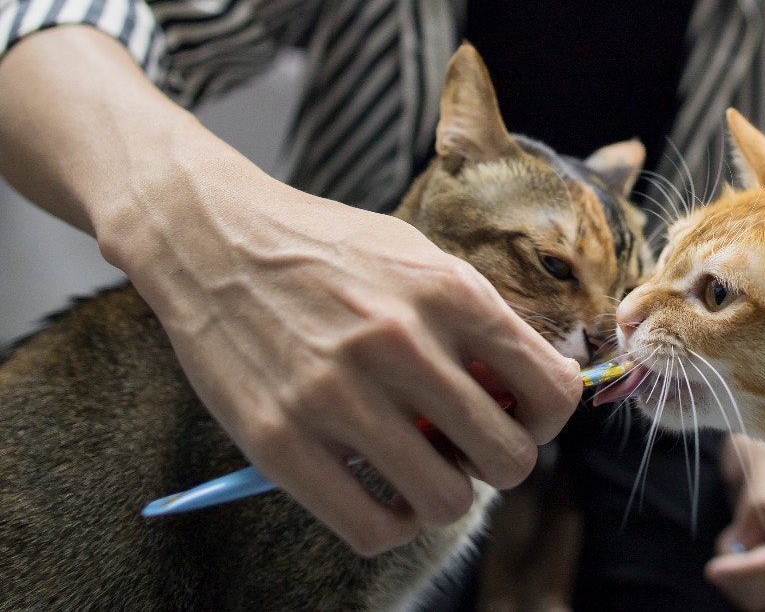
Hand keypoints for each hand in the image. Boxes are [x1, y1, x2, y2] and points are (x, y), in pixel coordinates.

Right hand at [102, 138, 582, 555]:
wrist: (212, 237)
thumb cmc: (328, 251)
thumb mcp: (418, 258)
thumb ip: (478, 322)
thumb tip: (539, 392)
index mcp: (449, 290)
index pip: (551, 388)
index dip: (548, 417)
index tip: (521, 416)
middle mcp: (401, 341)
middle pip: (509, 457)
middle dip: (499, 462)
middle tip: (465, 447)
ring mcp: (338, 393)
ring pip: (446, 501)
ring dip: (443, 496)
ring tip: (419, 470)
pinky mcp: (279, 439)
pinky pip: (372, 528)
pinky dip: (389, 526)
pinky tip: (380, 499)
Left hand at [704, 434, 764, 610]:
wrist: (763, 452)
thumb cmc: (760, 447)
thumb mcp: (756, 457)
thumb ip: (756, 498)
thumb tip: (745, 544)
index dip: (750, 569)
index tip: (713, 569)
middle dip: (741, 576)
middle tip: (714, 556)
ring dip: (739, 582)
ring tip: (726, 549)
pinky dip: (742, 586)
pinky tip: (733, 563)